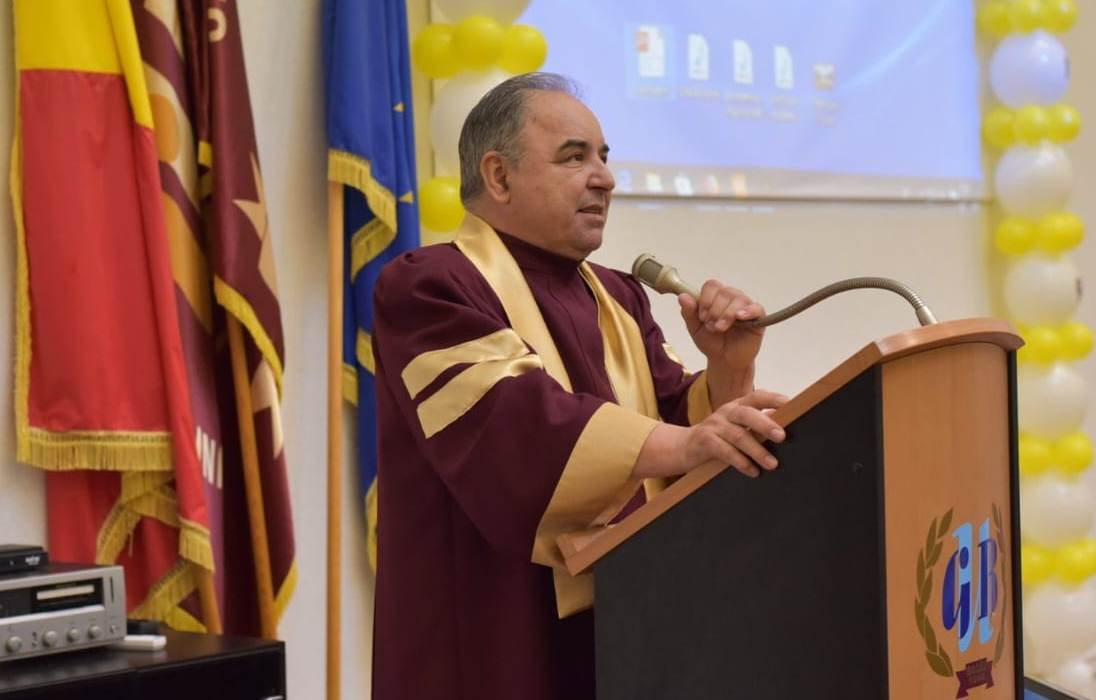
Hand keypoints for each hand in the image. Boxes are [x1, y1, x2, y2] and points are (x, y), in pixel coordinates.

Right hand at [634, 390, 787, 479]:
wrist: (684, 447)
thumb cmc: (718, 437)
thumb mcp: (736, 426)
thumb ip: (757, 424)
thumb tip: (787, 422)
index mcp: (737, 405)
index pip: (756, 397)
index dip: (773, 399)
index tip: (790, 404)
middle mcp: (725, 412)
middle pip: (747, 414)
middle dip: (765, 424)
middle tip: (782, 436)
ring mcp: (713, 426)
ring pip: (738, 436)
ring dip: (757, 451)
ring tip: (772, 464)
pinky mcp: (704, 442)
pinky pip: (725, 452)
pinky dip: (740, 462)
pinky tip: (753, 471)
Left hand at [678, 280, 764, 371]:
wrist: (724, 360)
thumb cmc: (711, 342)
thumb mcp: (695, 329)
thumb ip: (688, 313)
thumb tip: (682, 296)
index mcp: (716, 298)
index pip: (712, 285)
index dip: (706, 298)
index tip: (702, 315)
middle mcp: (732, 298)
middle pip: (725, 292)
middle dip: (715, 310)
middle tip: (711, 326)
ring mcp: (745, 307)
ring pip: (738, 298)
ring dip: (726, 313)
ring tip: (720, 328)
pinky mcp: (758, 318)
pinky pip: (756, 308)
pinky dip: (748, 311)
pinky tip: (739, 317)